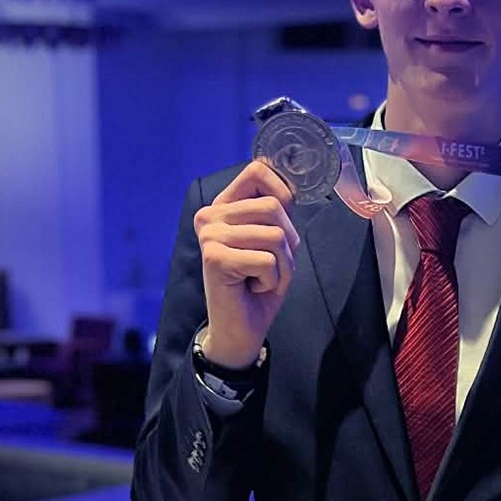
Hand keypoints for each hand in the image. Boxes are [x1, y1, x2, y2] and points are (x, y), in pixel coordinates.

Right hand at [195, 158, 299, 365]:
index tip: (284, 220)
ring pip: (274, 234)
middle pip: (274, 206)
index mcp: (223, 206)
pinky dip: (272, 279)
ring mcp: (210, 236)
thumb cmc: (257, 286)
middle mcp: (210, 216)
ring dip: (282, 265)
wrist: (240, 330)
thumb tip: (290, 188)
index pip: (257, 170)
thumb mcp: (273, 243)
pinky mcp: (215, 257)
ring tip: (262, 278)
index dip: (283, 192)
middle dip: (287, 242)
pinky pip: (267, 260)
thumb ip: (275, 214)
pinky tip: (253, 287)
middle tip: (271, 266)